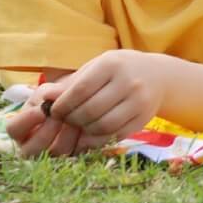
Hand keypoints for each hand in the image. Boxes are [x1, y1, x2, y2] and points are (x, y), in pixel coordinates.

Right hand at [5, 83, 84, 157]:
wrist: (84, 102)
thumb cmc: (60, 97)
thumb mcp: (51, 91)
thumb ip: (47, 93)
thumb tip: (47, 98)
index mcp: (22, 129)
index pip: (13, 129)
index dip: (27, 120)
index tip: (43, 110)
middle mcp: (33, 146)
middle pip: (29, 150)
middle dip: (46, 132)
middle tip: (60, 118)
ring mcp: (51, 153)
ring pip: (53, 152)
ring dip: (65, 135)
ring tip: (75, 120)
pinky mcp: (72, 155)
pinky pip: (74, 153)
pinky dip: (80, 140)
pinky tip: (84, 126)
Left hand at [46, 49, 167, 142]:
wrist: (158, 75)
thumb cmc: (119, 70)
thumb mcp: (97, 67)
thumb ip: (72, 84)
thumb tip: (44, 99)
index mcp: (112, 64)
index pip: (80, 90)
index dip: (63, 105)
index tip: (55, 111)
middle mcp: (128, 81)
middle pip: (90, 110)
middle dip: (72, 119)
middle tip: (66, 120)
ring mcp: (139, 101)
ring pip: (102, 126)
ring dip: (84, 131)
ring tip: (79, 126)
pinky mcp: (143, 118)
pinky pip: (115, 134)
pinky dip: (98, 138)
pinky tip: (91, 134)